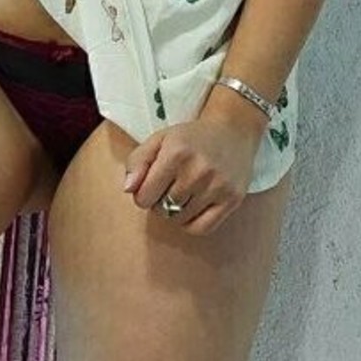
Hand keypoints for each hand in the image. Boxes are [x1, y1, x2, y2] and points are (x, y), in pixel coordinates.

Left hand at [122, 106, 262, 235]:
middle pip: (162, 209)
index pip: (144, 197)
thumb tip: (128, 189)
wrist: (232, 132)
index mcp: (176, 152)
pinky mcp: (233, 199)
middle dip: (159, 202)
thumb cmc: (191, 138)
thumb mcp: (159, 140)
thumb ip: (137, 161)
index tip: (150, 187)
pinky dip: (191, 224)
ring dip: (175, 212)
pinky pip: (202, 228)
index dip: (142, 195)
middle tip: (168, 188)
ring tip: (182, 194)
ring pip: (180, 219)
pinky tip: (192, 208)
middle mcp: (198, 170)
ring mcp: (218, 186)